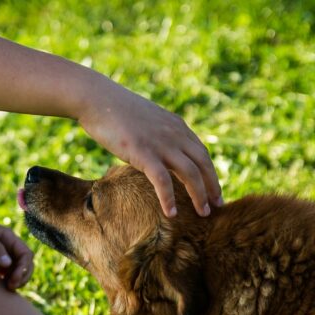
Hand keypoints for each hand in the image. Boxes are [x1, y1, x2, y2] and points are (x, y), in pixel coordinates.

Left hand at [0, 207, 33, 289]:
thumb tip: (8, 264)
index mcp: (8, 237)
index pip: (26, 254)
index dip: (24, 268)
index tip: (13, 280)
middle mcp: (8, 246)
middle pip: (26, 263)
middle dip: (23, 276)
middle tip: (11, 287)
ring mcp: (1, 255)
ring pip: (17, 270)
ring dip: (16, 280)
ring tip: (7, 289)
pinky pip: (6, 273)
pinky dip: (7, 281)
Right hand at [78, 83, 221, 216]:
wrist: (97, 99)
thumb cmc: (115, 111)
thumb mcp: (146, 120)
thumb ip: (158, 134)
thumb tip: (158, 150)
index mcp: (176, 126)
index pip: (202, 153)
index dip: (210, 173)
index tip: (213, 190)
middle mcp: (174, 134)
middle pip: (203, 164)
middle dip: (212, 186)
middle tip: (217, 205)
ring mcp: (160, 143)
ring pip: (190, 174)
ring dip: (199, 196)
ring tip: (203, 214)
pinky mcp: (143, 153)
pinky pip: (163, 181)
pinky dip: (169, 199)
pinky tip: (171, 214)